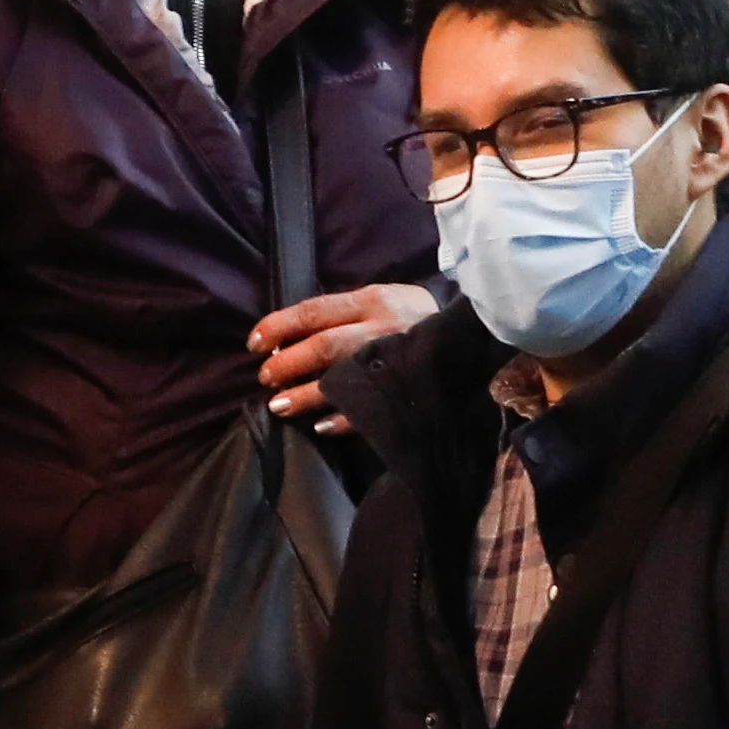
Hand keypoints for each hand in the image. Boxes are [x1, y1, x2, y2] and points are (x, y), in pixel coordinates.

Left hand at [251, 281, 441, 421]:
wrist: (474, 340)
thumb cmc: (417, 322)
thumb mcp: (386, 302)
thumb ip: (347, 314)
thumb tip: (291, 339)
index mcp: (373, 300)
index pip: (314, 311)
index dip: (279, 326)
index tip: (254, 343)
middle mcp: (383, 327)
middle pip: (324, 345)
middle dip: (288, 362)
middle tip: (266, 377)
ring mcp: (397, 359)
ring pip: (341, 376)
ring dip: (305, 393)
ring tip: (279, 405)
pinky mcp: (409, 388)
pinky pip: (370, 407)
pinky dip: (342, 418)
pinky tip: (320, 428)